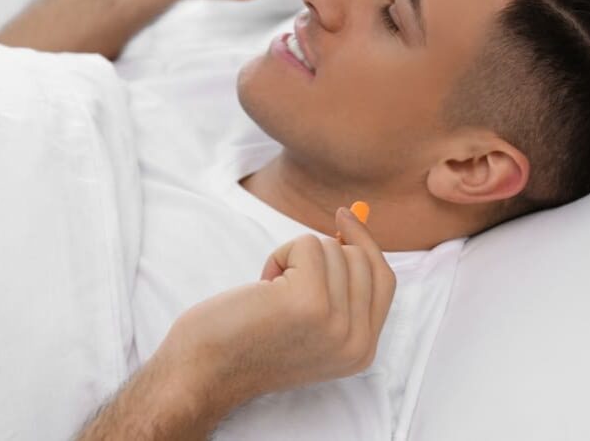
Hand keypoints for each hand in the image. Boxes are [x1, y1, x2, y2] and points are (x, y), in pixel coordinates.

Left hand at [155, 206, 396, 414]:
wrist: (204, 370)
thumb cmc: (246, 341)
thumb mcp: (309, 328)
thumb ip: (338, 294)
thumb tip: (348, 236)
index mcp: (361, 351)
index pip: (384, 281)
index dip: (367, 245)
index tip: (345, 218)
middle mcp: (357, 341)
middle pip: (362, 259)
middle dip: (320, 255)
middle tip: (282, 278)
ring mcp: (336, 322)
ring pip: (333, 248)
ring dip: (294, 258)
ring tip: (269, 294)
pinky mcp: (310, 301)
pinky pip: (307, 244)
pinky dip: (280, 254)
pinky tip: (262, 288)